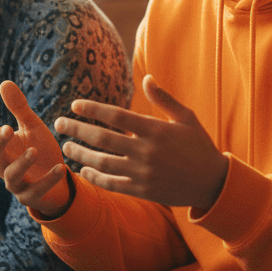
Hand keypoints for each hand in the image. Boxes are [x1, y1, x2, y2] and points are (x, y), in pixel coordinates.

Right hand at [0, 80, 70, 217]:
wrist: (58, 179)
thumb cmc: (40, 149)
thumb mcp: (32, 126)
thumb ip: (19, 108)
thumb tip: (4, 83)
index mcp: (3, 147)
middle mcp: (4, 165)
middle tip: (7, 128)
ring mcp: (16, 184)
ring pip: (11, 176)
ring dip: (22, 163)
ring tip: (33, 151)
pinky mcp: (31, 197)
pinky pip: (37, 190)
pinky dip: (48, 180)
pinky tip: (60, 168)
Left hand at [56, 75, 227, 213]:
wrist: (213, 182)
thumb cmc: (199, 145)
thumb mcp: (186, 117)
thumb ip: (164, 98)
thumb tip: (146, 78)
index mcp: (155, 129)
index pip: (116, 116)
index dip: (92, 109)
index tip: (75, 105)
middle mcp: (146, 151)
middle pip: (102, 139)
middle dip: (77, 130)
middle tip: (59, 123)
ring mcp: (143, 173)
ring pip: (102, 163)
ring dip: (80, 155)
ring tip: (66, 146)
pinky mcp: (143, 192)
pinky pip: (112, 185)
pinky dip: (94, 178)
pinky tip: (83, 170)